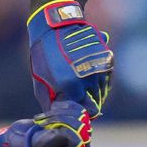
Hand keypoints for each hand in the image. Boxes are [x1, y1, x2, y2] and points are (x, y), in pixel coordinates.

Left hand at [27, 0, 112, 117]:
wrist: (56, 26)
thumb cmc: (44, 55)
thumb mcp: (40, 81)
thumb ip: (51, 103)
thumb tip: (56, 119)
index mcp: (70, 85)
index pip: (83, 111)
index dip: (79, 113)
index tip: (75, 112)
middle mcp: (88, 78)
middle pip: (95, 103)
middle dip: (87, 104)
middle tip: (78, 99)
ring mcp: (99, 67)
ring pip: (102, 92)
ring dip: (94, 94)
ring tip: (81, 86)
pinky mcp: (107, 59)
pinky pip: (106, 80)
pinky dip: (100, 82)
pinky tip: (88, 77)